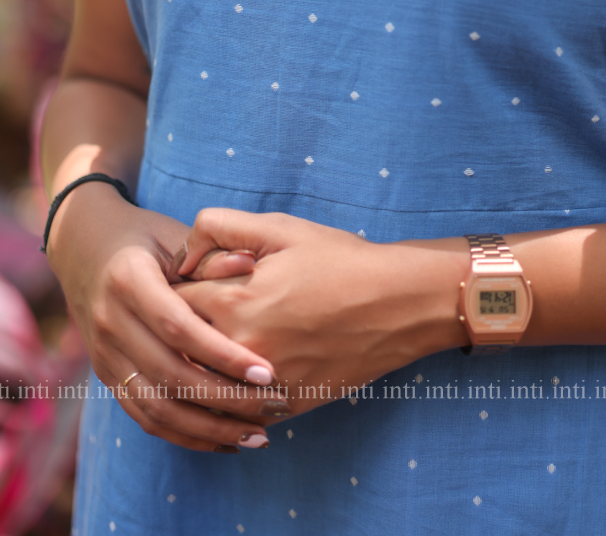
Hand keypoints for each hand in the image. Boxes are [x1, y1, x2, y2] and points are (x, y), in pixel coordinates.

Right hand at [47, 183, 290, 450]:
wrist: (87, 248)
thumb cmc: (147, 238)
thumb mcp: (175, 236)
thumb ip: (211, 256)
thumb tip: (250, 264)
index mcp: (128, 281)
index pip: (179, 329)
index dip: (222, 354)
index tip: (267, 372)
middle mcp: (110, 322)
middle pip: (169, 374)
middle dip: (225, 399)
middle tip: (274, 406)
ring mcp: (104, 354)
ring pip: (156, 406)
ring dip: (208, 429)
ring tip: (256, 436)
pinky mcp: (107, 376)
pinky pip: (144, 416)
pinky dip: (184, 434)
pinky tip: (225, 441)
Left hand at [173, 210, 469, 416]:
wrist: (399, 303)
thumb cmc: (341, 259)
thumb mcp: (280, 228)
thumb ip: (219, 227)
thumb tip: (181, 255)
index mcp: (233, 302)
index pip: (173, 304)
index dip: (179, 291)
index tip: (192, 284)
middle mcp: (241, 349)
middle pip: (183, 349)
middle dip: (185, 333)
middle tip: (199, 317)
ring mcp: (263, 385)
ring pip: (205, 388)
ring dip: (201, 370)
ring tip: (212, 348)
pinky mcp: (286, 407)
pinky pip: (238, 411)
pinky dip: (231, 398)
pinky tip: (241, 378)